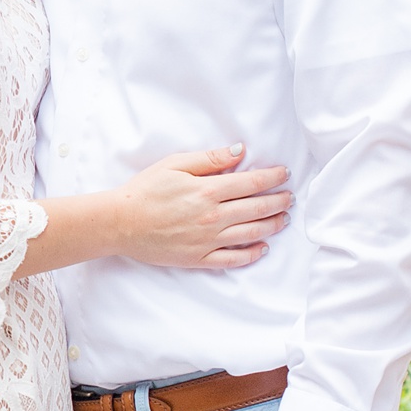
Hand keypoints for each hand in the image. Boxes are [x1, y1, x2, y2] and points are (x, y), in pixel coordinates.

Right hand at [116, 147, 290, 269]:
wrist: (120, 222)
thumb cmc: (144, 190)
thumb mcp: (175, 164)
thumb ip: (210, 159)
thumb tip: (240, 151)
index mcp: (208, 191)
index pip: (252, 183)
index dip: (273, 178)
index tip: (284, 174)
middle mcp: (213, 217)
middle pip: (257, 209)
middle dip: (279, 202)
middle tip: (290, 198)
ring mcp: (207, 240)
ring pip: (251, 234)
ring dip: (272, 226)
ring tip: (284, 219)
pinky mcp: (199, 258)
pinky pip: (232, 259)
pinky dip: (251, 255)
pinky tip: (262, 248)